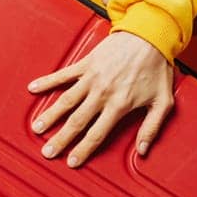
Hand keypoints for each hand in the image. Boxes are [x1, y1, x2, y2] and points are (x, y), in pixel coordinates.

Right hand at [27, 31, 174, 166]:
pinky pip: (63, 75)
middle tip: (47, 152)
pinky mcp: (86, 63)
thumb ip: (152, 128)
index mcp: (120, 105)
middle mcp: (102, 93)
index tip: (71, 162)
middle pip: (77, 122)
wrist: (150, 34)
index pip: (97, 134)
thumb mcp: (163, 101)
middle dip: (60, 139)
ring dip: (50, 116)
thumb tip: (142, 150)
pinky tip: (33, 89)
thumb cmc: (157, 66)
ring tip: (36, 128)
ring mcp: (92, 77)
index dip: (83, 150)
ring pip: (66, 101)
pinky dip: (47, 82)